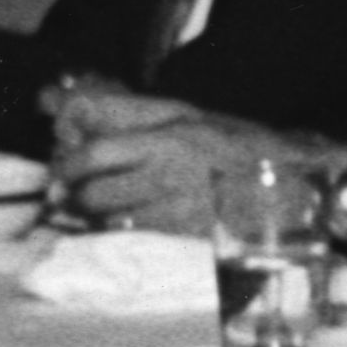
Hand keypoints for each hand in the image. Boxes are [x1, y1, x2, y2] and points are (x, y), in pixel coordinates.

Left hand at [52, 95, 336, 237]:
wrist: (289, 186)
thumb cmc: (232, 145)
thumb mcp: (184, 116)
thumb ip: (124, 111)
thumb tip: (58, 105)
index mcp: (168, 141)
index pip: (96, 154)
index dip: (69, 164)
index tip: (65, 170)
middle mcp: (170, 178)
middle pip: (95, 193)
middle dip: (80, 194)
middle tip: (79, 192)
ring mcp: (178, 214)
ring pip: (110, 222)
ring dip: (100, 216)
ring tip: (113, 206)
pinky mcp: (186, 240)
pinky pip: (137, 241)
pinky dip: (127, 233)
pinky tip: (139, 222)